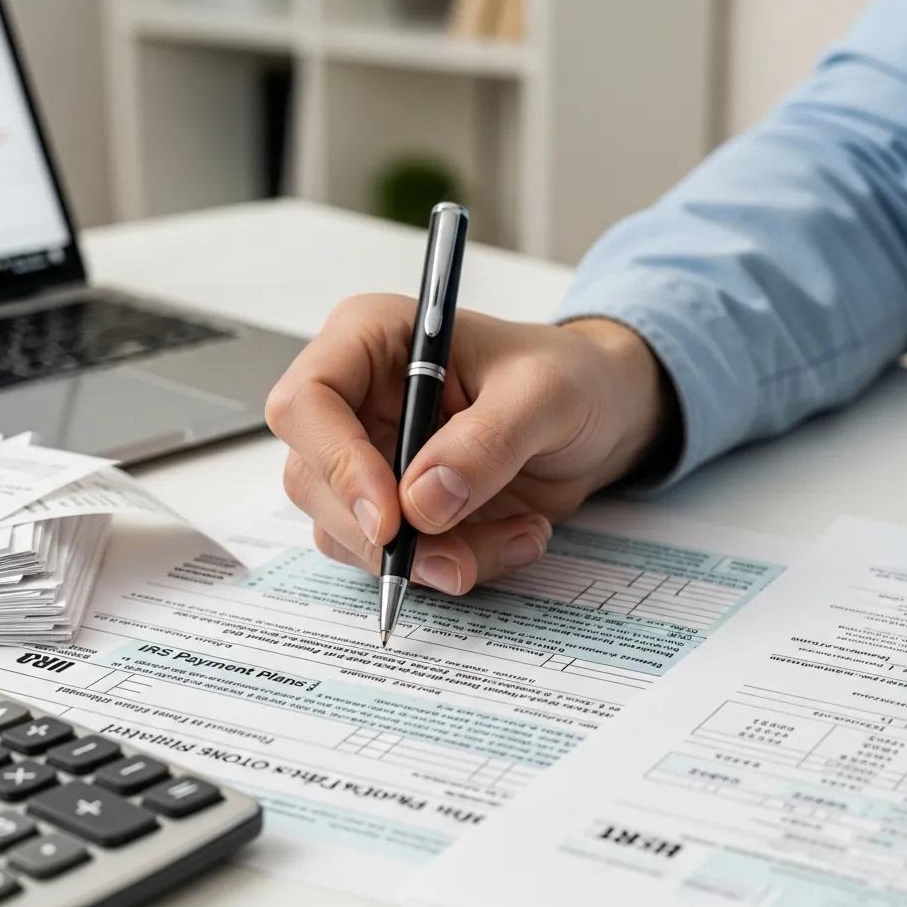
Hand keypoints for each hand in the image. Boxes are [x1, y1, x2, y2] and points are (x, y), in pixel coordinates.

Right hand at [266, 294, 675, 594]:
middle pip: (312, 480)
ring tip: (519, 533)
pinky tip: (513, 537)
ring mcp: (370, 460)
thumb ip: (488, 441)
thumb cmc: (570, 378)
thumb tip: (421, 502)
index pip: (306, 402)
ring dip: (432, 557)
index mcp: (372, 341)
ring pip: (348, 533)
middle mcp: (356, 402)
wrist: (600, 415)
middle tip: (457, 558)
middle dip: (384, 536)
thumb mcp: (546, 394)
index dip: (336, 463)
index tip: (392, 519)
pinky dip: (454, 564)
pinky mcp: (395, 509)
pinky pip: (395, 559)